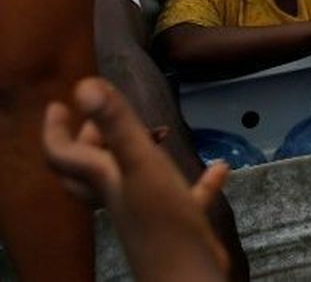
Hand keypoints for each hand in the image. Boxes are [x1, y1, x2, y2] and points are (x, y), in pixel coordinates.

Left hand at [42, 78, 229, 281]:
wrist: (189, 275)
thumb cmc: (163, 221)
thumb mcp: (139, 165)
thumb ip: (116, 124)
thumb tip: (85, 84)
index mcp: (105, 180)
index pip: (64, 155)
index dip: (56, 130)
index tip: (59, 104)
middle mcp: (120, 195)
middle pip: (92, 169)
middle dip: (95, 139)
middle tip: (107, 115)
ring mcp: (148, 211)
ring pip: (133, 181)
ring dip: (141, 154)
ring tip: (160, 133)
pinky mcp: (179, 223)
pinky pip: (186, 197)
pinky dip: (199, 182)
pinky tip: (218, 168)